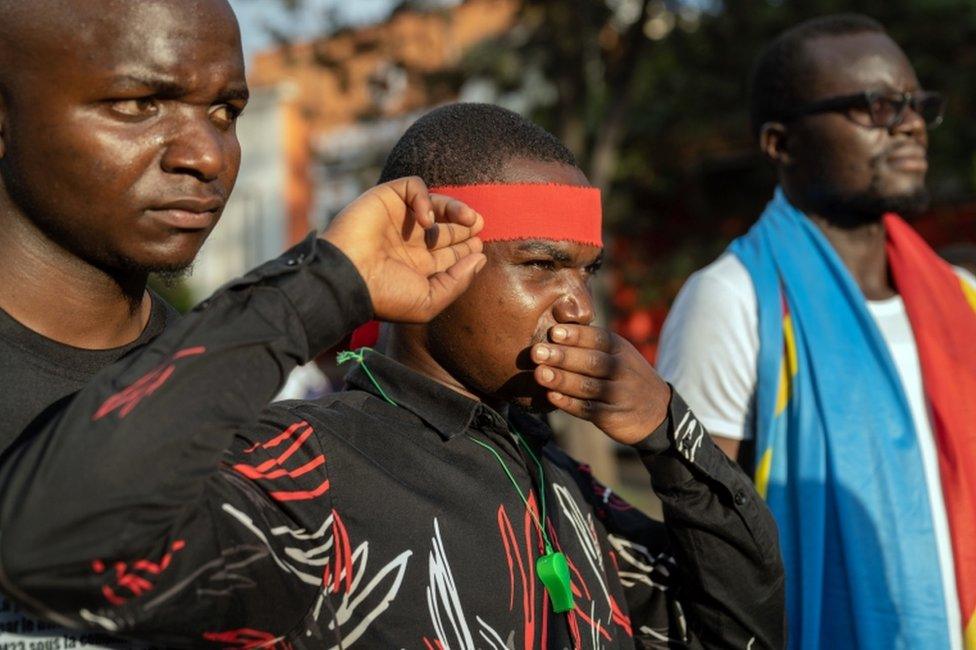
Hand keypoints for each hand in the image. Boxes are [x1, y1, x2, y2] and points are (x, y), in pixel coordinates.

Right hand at [321, 176, 486, 322]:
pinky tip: (426, 220)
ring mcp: (398, 219)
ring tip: (469, 218)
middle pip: (446, 227)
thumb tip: (480, 258)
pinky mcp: (386, 198)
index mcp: (417, 266)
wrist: (348, 277)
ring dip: (455, 208)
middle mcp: (409, 242)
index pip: (449, 251)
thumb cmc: (386, 295)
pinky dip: (424, 198)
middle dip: (465, 226)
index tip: (478, 247)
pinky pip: (413, 187)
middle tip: (478, 226)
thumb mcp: (429, 300)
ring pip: (435, 204)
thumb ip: (457, 281)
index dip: (467, 247)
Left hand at [530, 324, 671, 444]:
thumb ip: (591, 343)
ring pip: (588, 386)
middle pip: (591, 361)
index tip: (553, 332)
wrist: (656, 411)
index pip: (598, 338)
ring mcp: (618, 394)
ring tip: (538, 374)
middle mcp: (622, 369)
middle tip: (536, 352)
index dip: (576, 335)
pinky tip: (551, 397)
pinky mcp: (612, 416)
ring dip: (562, 380)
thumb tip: (552, 329)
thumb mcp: (618, 353)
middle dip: (563, 357)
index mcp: (620, 348)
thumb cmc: (624, 375)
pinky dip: (569, 404)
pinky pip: (588, 409)